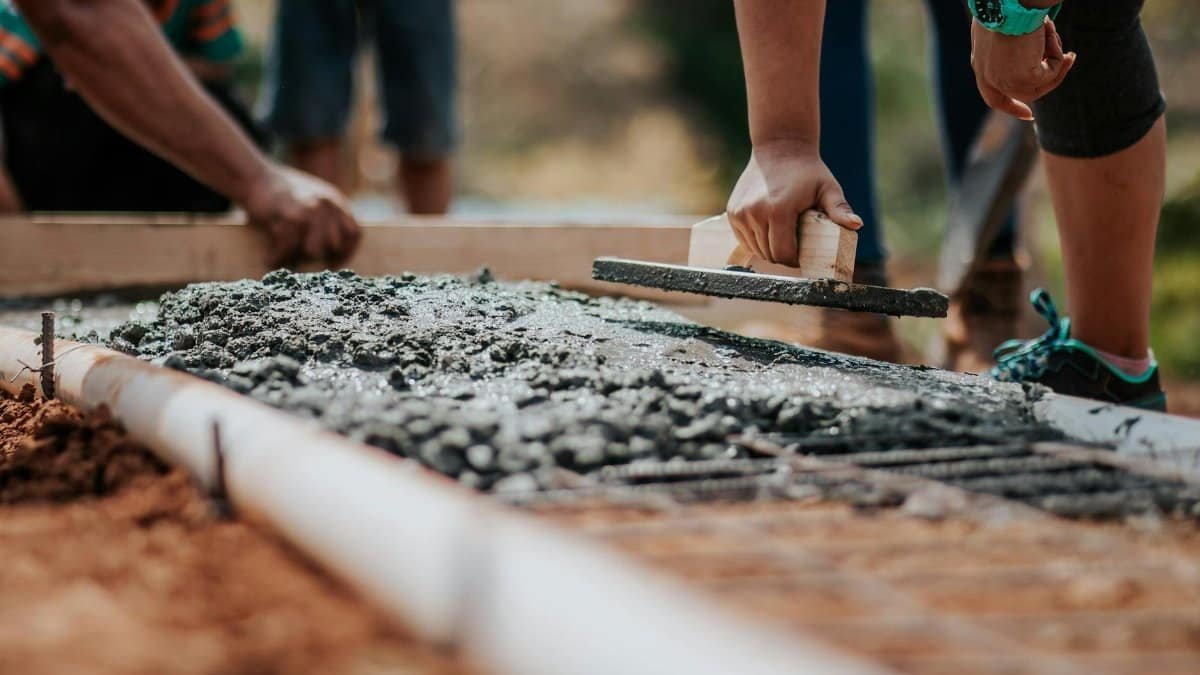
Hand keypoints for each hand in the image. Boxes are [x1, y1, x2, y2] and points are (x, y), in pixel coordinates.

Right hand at [243, 166, 361, 267]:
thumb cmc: (280, 194)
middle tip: (299, 261)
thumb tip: (330, 252)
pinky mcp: (291, 215)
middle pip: (334, 245)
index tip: (332, 263)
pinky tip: (270, 259)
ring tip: (283, 259)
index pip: (355, 233)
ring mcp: (311, 209)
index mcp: (336, 201)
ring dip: (296, 258)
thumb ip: (326, 219)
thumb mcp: (312, 199)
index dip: (346, 252)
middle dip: (317, 256)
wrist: (254, 176)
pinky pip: (288, 247)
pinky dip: (277, 256)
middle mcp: (328, 204)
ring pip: (314, 250)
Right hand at [726, 141, 860, 264]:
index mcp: (778, 211)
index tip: (803, 256)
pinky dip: (756, 241)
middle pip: (769, 254)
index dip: (795, 260)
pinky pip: (745, 239)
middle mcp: (755, 213)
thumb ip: (839, 209)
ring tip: (783, 238)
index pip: (784, 254)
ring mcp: (740, 213)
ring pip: (756, 249)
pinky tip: (768, 231)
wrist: (779, 148)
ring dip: (769, 249)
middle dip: (783, 256)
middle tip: (795, 248)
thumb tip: (856, 225)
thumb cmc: (808, 171)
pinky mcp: (733, 212)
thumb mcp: (828, 189)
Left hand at [970, 16, 1075, 119]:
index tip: (1029, 115)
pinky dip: (1058, 56)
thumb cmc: (1005, 6)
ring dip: (1055, 61)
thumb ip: (1008, 45)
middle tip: (1069, 58)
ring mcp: (1004, 80)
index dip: (1011, 106)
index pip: (993, 96)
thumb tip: (1026, 49)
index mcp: (981, 65)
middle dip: (1049, 82)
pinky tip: (1052, 35)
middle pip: (1022, 93)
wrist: (1008, 3)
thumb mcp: (1001, 28)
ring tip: (1057, 36)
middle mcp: (989, 77)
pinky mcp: (1023, 78)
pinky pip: (1050, 75)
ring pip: (1040, 84)